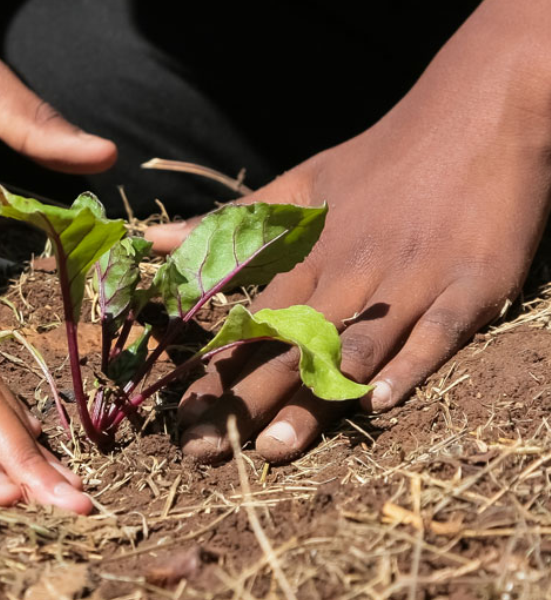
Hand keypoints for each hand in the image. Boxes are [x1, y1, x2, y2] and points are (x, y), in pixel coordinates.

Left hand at [145, 4, 550, 462]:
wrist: (480, 112)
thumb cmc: (379, 161)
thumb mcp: (299, 184)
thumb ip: (232, 224)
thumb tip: (152, 239)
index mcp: (309, 254)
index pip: (247, 322)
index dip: (210, 372)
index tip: (174, 419)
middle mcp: (353, 272)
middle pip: (287, 345)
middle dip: (241, 400)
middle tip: (201, 452)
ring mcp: (412, 279)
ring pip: (353, 346)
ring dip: (312, 397)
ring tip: (272, 448)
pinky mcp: (472, 282)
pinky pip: (438, 331)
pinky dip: (410, 363)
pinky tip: (380, 400)